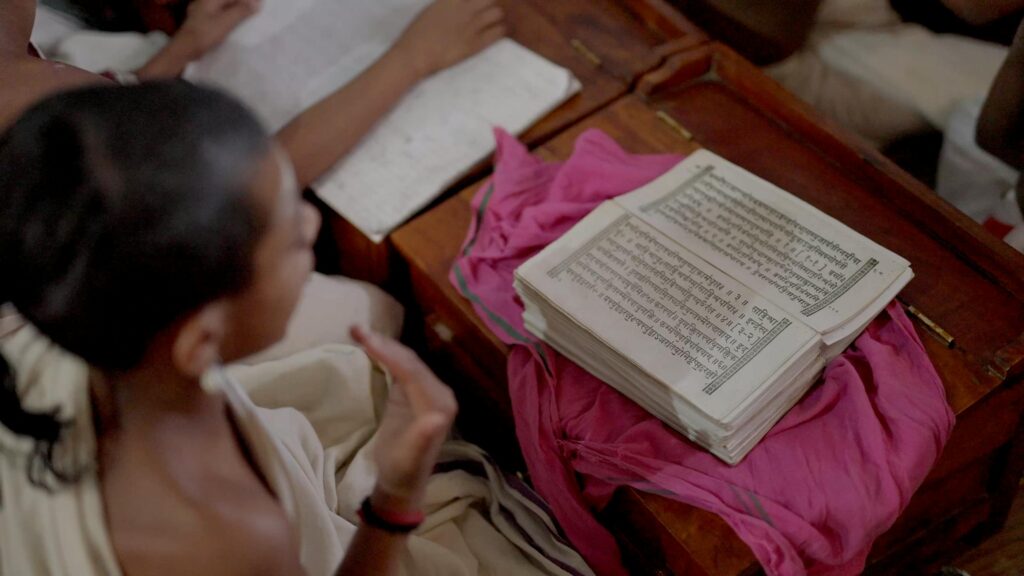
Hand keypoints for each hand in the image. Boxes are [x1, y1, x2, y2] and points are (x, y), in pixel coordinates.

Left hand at [175, 0, 260, 59]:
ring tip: (249, 18)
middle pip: (228, 2)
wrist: (183, 51)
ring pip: (224, 8)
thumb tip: (258, 2)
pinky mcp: (203, 22)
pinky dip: (230, 18)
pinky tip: (235, 25)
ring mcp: (203, 12)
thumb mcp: (225, 22)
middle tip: (257, 11)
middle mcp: (206, 2)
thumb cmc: (204, 35)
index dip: (248, 1)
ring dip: (237, 12)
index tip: (260, 6)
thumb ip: (241, 11)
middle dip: (242, 5)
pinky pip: (220, 16)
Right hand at [351, 326, 456, 510]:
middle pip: (410, 361)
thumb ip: (423, 438)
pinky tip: (370, 346)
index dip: (388, 352)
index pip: (412, 371)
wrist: (402, 484)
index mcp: (439, 404)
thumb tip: (435, 418)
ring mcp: (427, 392)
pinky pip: (401, 369)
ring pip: (405, 361)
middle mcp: (439, 393)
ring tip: (358, 331)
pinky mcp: (415, 395)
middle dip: (383, 343)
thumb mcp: (411, 458)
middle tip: (355, 328)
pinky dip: (385, 356)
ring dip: (383, 346)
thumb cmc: (404, 471)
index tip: (363, 337)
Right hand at [391, 0, 506, 78]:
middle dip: (492, 3)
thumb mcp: (434, 9)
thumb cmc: (419, 32)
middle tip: (489, 11)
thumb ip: (450, 4)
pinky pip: (498, 32)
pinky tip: (498, 32)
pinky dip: (501, 30)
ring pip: (498, 13)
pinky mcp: (476, 43)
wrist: (416, 53)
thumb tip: (458, 4)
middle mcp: (465, 8)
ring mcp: (472, 25)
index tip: (481, 3)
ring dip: (497, 16)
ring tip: (495, 21)